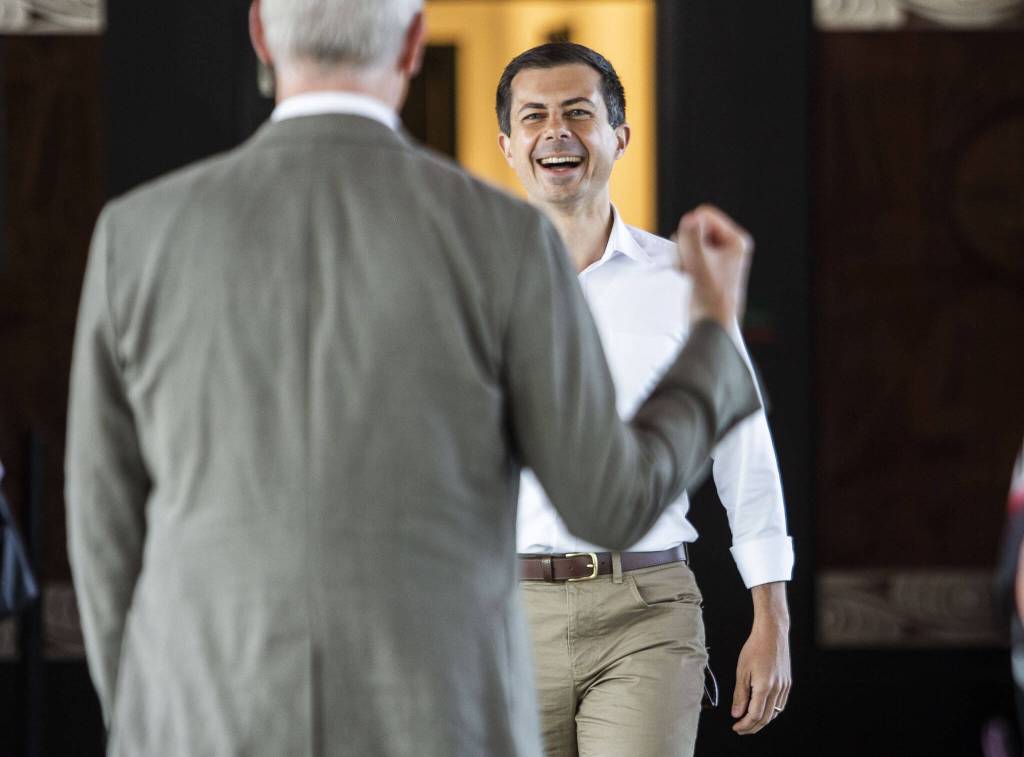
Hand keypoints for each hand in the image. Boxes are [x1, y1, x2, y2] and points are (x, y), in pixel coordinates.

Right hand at [674, 204, 752, 329]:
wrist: (711, 324)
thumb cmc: (709, 297)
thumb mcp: (699, 264)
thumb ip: (692, 238)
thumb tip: (690, 218)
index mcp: (736, 240)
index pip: (705, 215)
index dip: (691, 230)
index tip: (691, 253)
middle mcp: (731, 245)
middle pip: (697, 226)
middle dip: (686, 243)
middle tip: (688, 265)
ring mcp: (720, 255)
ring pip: (690, 239)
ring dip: (682, 253)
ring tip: (687, 271)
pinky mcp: (709, 265)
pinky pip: (689, 251)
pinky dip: (683, 260)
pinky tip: (686, 275)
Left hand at [731, 582, 790, 734]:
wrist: (772, 633)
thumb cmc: (755, 647)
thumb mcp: (742, 671)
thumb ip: (740, 694)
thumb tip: (736, 713)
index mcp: (764, 686)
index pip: (755, 715)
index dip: (745, 725)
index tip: (736, 727)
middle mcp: (777, 689)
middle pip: (766, 718)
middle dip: (752, 727)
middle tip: (741, 729)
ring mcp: (784, 687)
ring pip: (774, 713)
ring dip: (762, 720)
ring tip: (749, 721)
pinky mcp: (788, 683)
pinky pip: (780, 704)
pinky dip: (770, 711)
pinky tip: (762, 710)